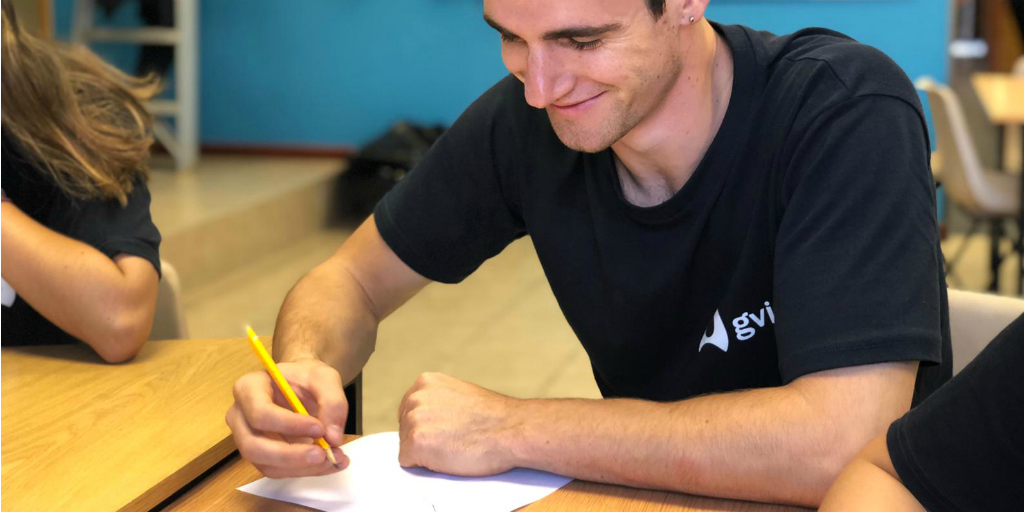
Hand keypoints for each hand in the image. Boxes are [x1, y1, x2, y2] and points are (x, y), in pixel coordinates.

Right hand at [226, 359, 349, 477]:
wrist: (302, 385)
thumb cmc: (306, 377)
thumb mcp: (325, 377)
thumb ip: (333, 402)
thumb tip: (333, 437)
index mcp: (248, 388)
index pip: (260, 413)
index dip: (289, 425)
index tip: (319, 428)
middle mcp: (240, 416)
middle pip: (254, 446)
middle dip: (290, 455)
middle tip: (323, 454)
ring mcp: (246, 438)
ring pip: (266, 464)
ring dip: (301, 467)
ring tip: (333, 459)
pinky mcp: (260, 455)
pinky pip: (277, 470)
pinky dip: (304, 470)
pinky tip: (328, 463)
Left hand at [398, 372, 521, 475]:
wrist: (511, 429)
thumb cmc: (494, 418)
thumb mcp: (460, 395)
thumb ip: (440, 402)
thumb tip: (429, 419)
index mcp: (426, 382)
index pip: (409, 411)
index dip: (427, 426)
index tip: (444, 431)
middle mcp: (415, 397)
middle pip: (405, 428)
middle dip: (424, 438)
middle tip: (452, 440)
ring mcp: (414, 420)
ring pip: (406, 446)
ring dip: (425, 453)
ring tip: (453, 447)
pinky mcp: (415, 443)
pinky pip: (408, 462)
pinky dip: (425, 466)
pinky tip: (448, 457)